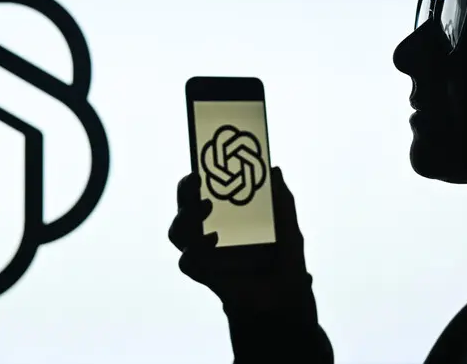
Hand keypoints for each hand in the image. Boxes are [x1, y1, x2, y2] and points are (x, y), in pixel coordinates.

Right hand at [168, 166, 311, 314]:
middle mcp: (209, 235)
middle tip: (196, 179)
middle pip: (184, 210)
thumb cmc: (285, 262)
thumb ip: (282, 201)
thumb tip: (274, 170)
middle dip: (184, 192)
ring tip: (206, 206)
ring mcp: (205, 256)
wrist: (288, 299)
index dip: (193, 182)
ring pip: (178, 233)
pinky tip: (213, 239)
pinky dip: (194, 249)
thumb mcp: (288, 227)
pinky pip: (187, 262)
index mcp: (225, 220)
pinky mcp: (206, 275)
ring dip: (185, 217)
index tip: (199, 168)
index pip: (200, 196)